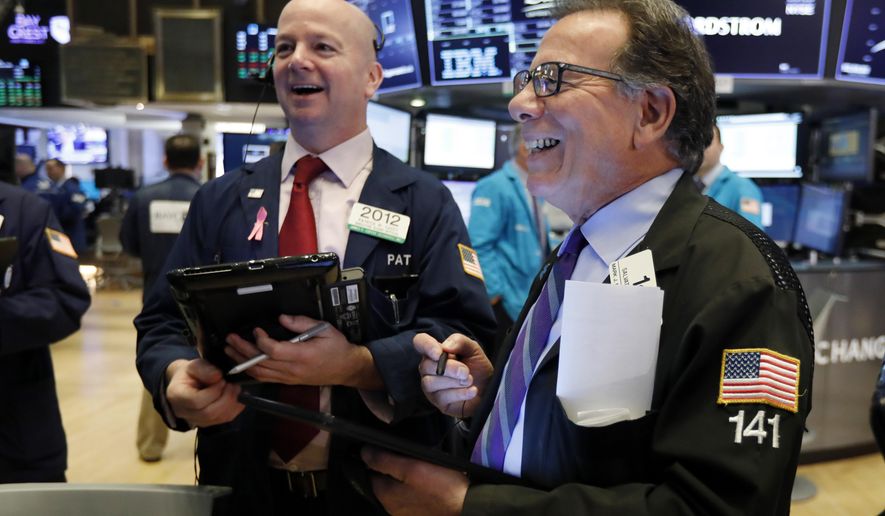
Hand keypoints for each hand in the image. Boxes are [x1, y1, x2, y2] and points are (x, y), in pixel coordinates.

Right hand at [165, 358, 243, 427]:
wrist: (188, 382)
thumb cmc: (190, 373)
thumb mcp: (194, 365)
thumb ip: (204, 369)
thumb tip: (218, 376)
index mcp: (177, 396)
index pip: (196, 401)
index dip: (213, 392)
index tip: (222, 380)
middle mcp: (184, 412)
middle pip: (208, 413)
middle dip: (225, 398)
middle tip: (232, 384)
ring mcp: (196, 420)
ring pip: (218, 418)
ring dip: (231, 402)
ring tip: (234, 388)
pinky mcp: (208, 423)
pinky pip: (225, 419)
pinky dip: (234, 407)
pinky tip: (235, 396)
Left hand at [225, 315, 383, 389]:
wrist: (346, 368)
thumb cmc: (337, 348)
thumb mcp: (324, 329)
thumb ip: (302, 323)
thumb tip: (282, 319)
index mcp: (303, 355)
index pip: (274, 351)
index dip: (261, 341)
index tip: (257, 330)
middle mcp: (293, 369)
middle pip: (261, 362)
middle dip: (243, 350)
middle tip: (231, 339)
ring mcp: (289, 377)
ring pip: (260, 372)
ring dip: (242, 361)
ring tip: (231, 350)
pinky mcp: (288, 381)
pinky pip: (265, 378)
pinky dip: (251, 371)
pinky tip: (243, 363)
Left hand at [361, 447, 467, 515]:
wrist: (469, 506)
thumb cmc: (441, 487)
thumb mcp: (411, 467)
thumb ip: (384, 460)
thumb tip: (362, 452)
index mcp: (386, 497)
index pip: (369, 474)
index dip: (373, 458)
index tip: (381, 445)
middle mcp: (393, 508)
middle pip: (384, 482)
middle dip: (389, 468)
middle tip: (401, 451)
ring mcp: (408, 513)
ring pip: (398, 488)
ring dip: (403, 477)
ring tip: (414, 462)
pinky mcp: (422, 512)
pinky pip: (412, 495)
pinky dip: (414, 486)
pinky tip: (425, 478)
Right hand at [414, 333, 492, 418]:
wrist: (488, 388)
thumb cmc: (478, 367)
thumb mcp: (474, 350)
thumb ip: (460, 342)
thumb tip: (446, 346)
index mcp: (435, 352)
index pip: (420, 342)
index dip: (426, 346)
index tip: (440, 354)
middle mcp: (429, 368)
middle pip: (426, 366)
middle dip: (449, 368)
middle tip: (466, 372)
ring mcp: (431, 386)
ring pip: (431, 382)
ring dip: (454, 382)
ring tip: (470, 381)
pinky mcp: (438, 401)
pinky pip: (442, 396)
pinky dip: (460, 393)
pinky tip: (472, 391)